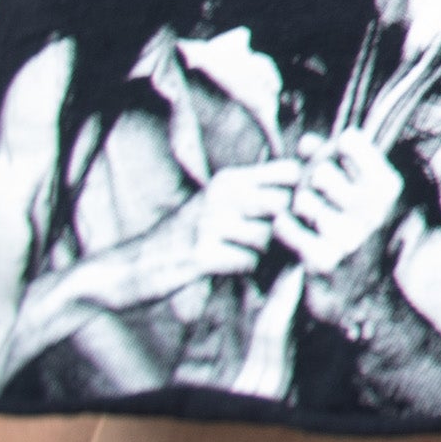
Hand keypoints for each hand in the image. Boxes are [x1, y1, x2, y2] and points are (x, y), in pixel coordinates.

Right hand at [106, 159, 295, 302]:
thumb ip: (257, 195)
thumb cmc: (184, 238)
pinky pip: (249, 261)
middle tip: (274, 244)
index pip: (290, 171)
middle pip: (286, 205)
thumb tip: (310, 197)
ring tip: (245, 256)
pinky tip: (229, 268)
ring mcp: (210, 223)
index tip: (300, 212)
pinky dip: (246, 270)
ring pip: (269, 236)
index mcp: (229, 179)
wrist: (130, 267)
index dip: (304, 192)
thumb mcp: (218, 205)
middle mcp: (221, 195)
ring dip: (264, 253)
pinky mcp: (201, 255)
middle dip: (286, 229)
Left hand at [277, 133, 409, 302]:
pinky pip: (286, 225)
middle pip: (320, 172)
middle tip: (320, 195)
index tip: (341, 165)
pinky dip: (286, 228)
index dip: (337, 150)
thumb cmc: (365, 227)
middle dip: (314, 180)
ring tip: (311, 217)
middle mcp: (371, 211)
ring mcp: (346, 236)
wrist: (372, 288)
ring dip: (300, 207)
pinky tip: (298, 232)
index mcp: (387, 187)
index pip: (348, 140)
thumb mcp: (366, 188)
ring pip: (301, 199)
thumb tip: (305, 142)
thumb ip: (336, 160)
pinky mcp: (321, 260)